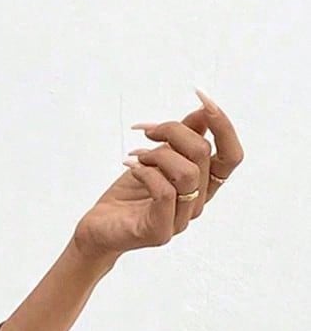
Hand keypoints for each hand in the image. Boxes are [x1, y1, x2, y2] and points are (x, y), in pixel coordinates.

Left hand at [73, 90, 243, 261]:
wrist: (99, 228)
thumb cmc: (129, 193)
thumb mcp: (157, 156)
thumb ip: (183, 137)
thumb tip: (203, 112)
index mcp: (203, 185)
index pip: (231, 156)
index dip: (222, 125)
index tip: (202, 98)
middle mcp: (197, 203)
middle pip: (203, 153)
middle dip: (173, 131)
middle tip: (146, 132)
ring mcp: (180, 221)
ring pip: (186, 173)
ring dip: (157, 154)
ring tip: (136, 155)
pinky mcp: (160, 232)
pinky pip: (165, 193)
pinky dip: (145, 172)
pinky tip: (131, 168)